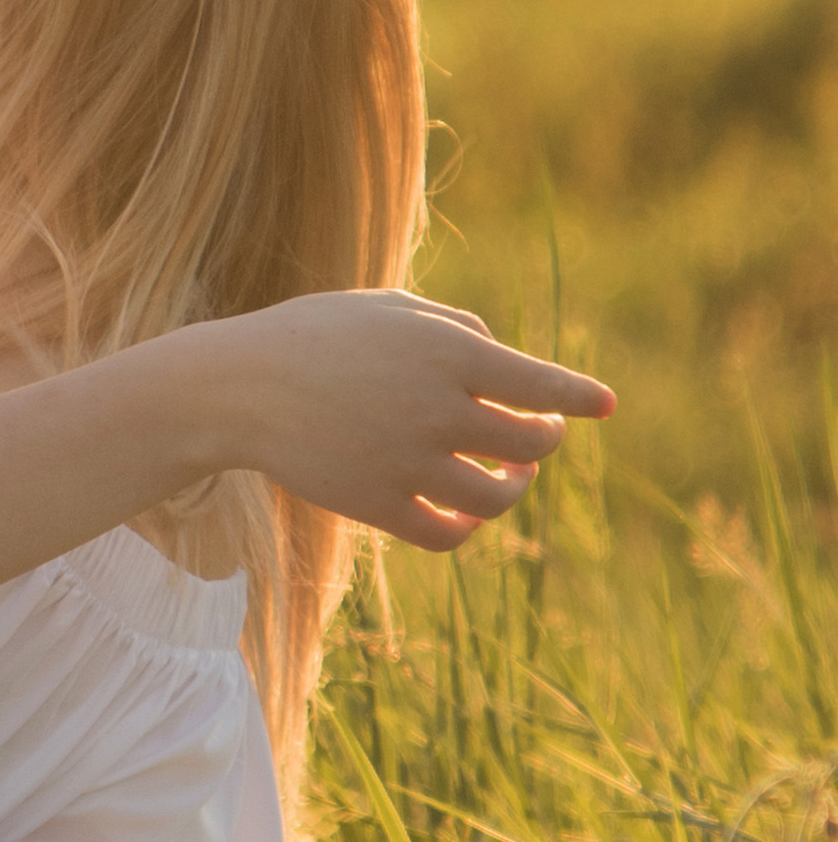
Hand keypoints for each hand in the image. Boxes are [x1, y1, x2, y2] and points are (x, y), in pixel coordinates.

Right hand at [211, 290, 614, 551]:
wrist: (237, 389)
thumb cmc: (313, 337)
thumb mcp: (389, 308)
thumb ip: (456, 329)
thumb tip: (505, 363)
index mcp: (448, 354)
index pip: (542, 384)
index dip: (579, 398)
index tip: (603, 405)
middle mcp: (437, 410)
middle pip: (530, 445)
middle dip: (542, 440)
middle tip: (530, 434)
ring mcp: (408, 464)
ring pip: (497, 497)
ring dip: (512, 488)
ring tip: (503, 477)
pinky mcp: (377, 506)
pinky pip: (449, 533)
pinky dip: (468, 527)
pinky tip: (464, 512)